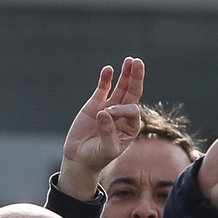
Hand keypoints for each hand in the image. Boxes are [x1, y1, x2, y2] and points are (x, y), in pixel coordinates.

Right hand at [59, 58, 145, 199]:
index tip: (106, 115)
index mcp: (131, 126)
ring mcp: (109, 108)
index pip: (132, 109)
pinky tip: (109, 69)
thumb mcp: (107, 150)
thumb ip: (108, 134)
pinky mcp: (95, 104)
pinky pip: (103, 89)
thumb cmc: (97, 157)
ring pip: (121, 88)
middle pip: (133, 93)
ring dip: (126, 74)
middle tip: (138, 62)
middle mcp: (123, 115)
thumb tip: (104, 113)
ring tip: (130, 60)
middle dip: (136, 78)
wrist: (80, 157)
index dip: (122, 109)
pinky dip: (106, 79)